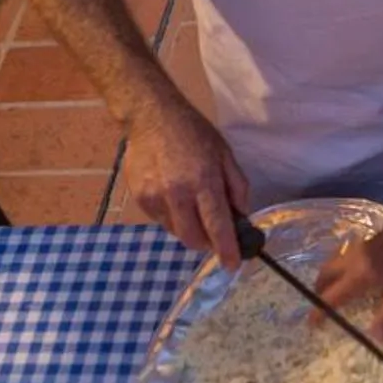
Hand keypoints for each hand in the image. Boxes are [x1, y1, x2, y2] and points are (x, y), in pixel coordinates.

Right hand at [125, 95, 251, 265]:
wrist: (151, 117)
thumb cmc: (193, 133)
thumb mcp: (224, 154)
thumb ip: (236, 186)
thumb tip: (241, 215)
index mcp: (203, 182)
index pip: (217, 226)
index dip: (226, 249)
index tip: (233, 266)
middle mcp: (177, 194)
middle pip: (193, 239)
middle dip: (207, 243)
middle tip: (214, 234)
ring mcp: (155, 198)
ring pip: (176, 232)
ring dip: (189, 229)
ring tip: (192, 206)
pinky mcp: (140, 199)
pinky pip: (161, 221)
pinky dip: (173, 218)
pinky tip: (175, 197)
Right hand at [315, 204, 382, 337]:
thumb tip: (376, 338)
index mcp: (358, 275)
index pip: (332, 297)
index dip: (320, 311)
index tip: (310, 323)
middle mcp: (351, 262)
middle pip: (324, 276)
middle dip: (318, 292)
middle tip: (320, 306)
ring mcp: (357, 250)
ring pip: (331, 264)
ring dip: (326, 278)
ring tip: (331, 291)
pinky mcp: (365, 243)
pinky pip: (341, 258)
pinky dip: (337, 268)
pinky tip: (350, 273)